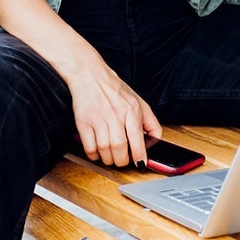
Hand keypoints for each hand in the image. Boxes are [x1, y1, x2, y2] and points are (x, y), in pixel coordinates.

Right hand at [62, 51, 162, 166]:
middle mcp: (116, 114)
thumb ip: (150, 121)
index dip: (139, 155)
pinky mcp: (84, 122)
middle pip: (119, 148)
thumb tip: (156, 139)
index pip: (137, 138)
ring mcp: (99, 118)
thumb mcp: (138, 101)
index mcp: (132, 109)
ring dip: (108, 159)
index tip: (140, 163)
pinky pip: (89, 147)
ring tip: (110, 156)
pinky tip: (97, 152)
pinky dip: (94, 155)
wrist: (90, 75)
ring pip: (104, 150)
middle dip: (122, 160)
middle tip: (122, 160)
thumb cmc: (115, 89)